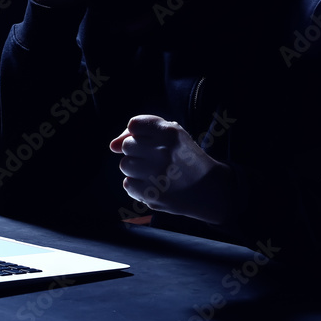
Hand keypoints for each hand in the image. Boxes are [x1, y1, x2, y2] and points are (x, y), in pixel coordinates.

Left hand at [110, 115, 233, 224]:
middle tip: (154, 159)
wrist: (208, 189)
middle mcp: (163, 151)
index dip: (138, 133)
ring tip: (154, 172)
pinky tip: (153, 184)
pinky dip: (137, 185)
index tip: (149, 141)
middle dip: (137, 151)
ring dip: (135, 168)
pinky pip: (127, 184)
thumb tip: (112, 146)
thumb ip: (140, 131)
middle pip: (127, 146)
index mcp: (169, 132)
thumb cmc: (184, 157)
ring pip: (124, 165)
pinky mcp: (153, 195)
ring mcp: (157, 175)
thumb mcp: (172, 134)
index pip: (134, 125)